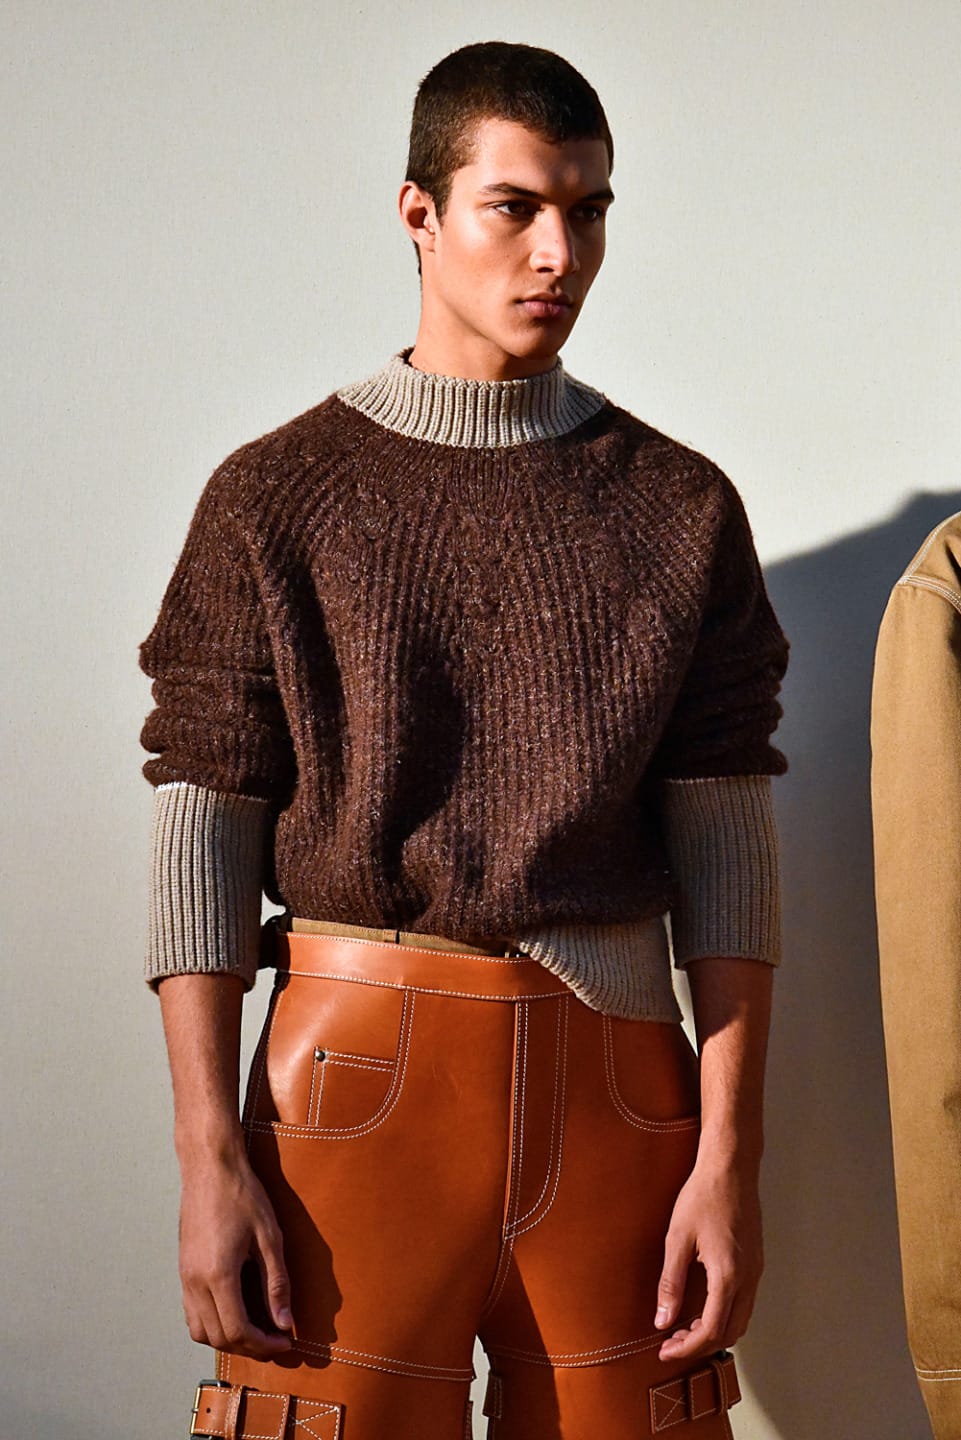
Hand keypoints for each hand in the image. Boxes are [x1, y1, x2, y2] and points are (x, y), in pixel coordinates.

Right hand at [177, 1149, 293, 1359]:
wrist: (210, 1167)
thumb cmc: (242, 1195)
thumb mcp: (269, 1237)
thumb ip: (277, 1283)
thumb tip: (285, 1322)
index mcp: (219, 1274)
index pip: (239, 1330)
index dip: (264, 1344)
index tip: (286, 1341)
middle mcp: (196, 1282)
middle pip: (219, 1337)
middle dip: (249, 1347)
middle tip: (276, 1340)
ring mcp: (185, 1277)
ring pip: (200, 1331)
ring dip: (228, 1340)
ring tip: (256, 1331)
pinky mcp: (182, 1269)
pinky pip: (192, 1313)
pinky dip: (212, 1324)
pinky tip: (235, 1312)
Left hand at [653, 1153, 762, 1361]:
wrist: (730, 1167)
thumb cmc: (702, 1196)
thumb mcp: (677, 1238)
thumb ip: (671, 1283)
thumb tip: (662, 1320)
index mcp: (728, 1275)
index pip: (711, 1330)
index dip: (687, 1347)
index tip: (665, 1350)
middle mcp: (748, 1278)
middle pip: (730, 1332)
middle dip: (700, 1344)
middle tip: (671, 1341)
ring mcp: (756, 1270)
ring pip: (740, 1319)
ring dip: (714, 1330)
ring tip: (683, 1326)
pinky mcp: (756, 1262)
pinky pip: (744, 1302)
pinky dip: (724, 1314)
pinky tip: (702, 1305)